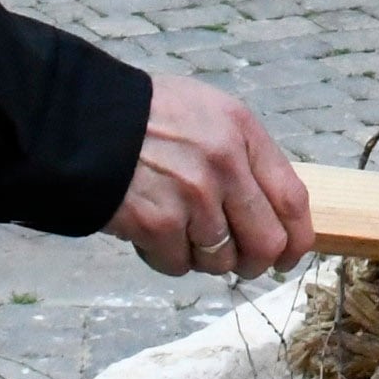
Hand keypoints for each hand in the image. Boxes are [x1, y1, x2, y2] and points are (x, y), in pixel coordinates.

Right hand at [112, 75, 311, 277]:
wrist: (82, 121)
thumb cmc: (147, 118)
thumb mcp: (208, 113)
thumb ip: (243, 155)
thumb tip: (272, 210)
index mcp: (242, 131)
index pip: (293, 199)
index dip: (297, 239)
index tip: (288, 256)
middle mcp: (224, 164)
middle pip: (266, 242)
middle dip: (255, 263)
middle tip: (238, 262)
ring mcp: (192, 196)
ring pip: (221, 261)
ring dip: (203, 258)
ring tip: (179, 230)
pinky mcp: (157, 223)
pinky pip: (179, 265)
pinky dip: (167, 258)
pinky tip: (152, 231)